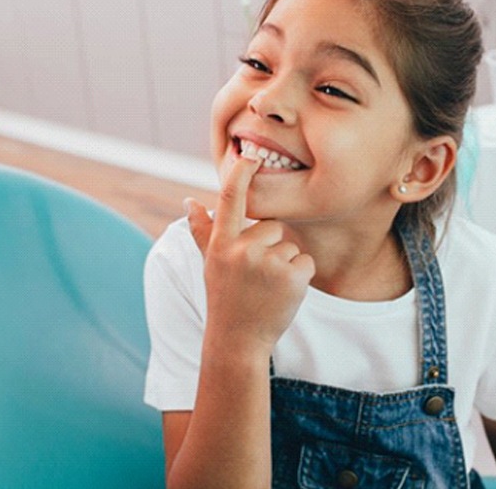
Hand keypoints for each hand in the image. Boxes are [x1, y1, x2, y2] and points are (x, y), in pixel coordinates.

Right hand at [186, 156, 314, 354]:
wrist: (238, 341)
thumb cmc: (224, 297)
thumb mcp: (210, 263)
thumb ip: (202, 231)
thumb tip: (189, 201)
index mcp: (221, 243)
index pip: (229, 198)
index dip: (241, 173)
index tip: (250, 156)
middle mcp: (242, 250)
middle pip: (272, 226)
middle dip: (270, 246)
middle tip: (257, 275)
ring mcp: (267, 263)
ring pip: (290, 245)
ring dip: (284, 264)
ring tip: (267, 287)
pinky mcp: (292, 277)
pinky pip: (306, 261)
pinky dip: (300, 276)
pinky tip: (283, 294)